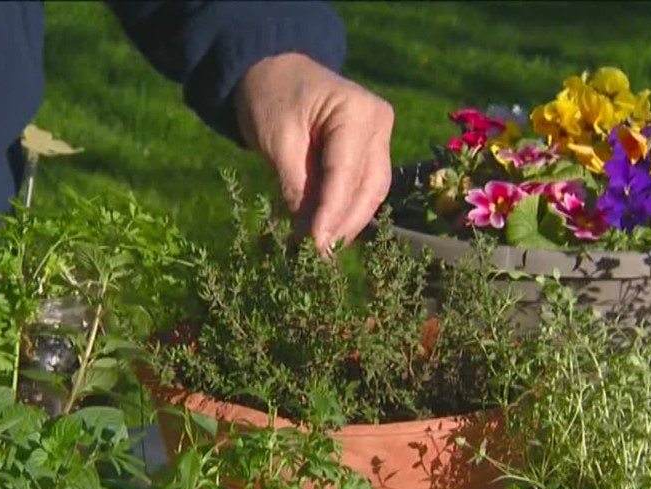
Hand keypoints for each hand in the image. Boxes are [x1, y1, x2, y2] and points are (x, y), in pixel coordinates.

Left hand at [234, 53, 394, 252]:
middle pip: (368, 188)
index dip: (331, 214)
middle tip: (316, 256)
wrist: (273, 70)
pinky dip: (345, 209)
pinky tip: (325, 231)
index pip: (346, 174)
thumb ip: (296, 186)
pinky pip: (363, 187)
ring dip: (346, 223)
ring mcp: (379, 137)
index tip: (313, 246)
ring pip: (371, 192)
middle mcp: (378, 123)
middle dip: (342, 225)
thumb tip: (308, 234)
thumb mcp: (277, 141)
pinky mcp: (371, 149)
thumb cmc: (271, 98)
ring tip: (319, 249)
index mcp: (356, 112)